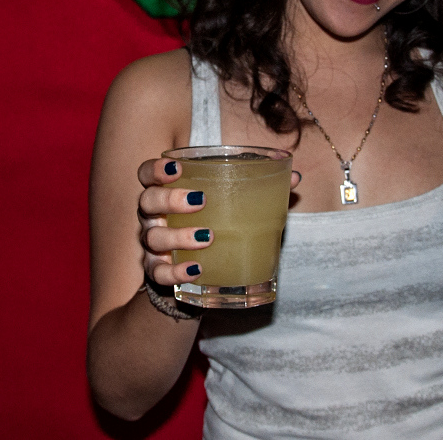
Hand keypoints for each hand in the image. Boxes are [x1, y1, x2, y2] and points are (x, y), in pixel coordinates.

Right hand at [136, 159, 301, 285]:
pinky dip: (176, 272)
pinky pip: (159, 274)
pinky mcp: (160, 273)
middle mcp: (155, 217)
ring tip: (207, 237)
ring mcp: (154, 246)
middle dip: (169, 199)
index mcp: (169, 193)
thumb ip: (261, 187)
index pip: (147, 174)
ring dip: (178, 237)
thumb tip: (295, 176)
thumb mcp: (234, 204)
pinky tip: (196, 270)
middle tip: (199, 201)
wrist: (200, 273)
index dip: (156, 169)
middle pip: (147, 202)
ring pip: (152, 238)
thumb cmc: (216, 224)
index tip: (176, 168)